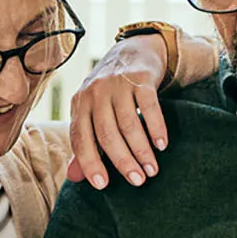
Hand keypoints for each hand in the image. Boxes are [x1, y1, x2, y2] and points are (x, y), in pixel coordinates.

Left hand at [66, 33, 170, 190]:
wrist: (132, 52)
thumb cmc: (109, 92)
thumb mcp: (92, 112)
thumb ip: (85, 143)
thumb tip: (75, 178)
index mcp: (79, 103)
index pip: (80, 138)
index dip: (90, 162)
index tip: (102, 185)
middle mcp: (95, 92)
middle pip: (106, 134)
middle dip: (122, 162)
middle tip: (138, 182)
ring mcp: (117, 84)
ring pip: (128, 123)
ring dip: (141, 150)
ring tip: (152, 170)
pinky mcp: (140, 77)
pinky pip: (149, 107)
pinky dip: (156, 128)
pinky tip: (162, 146)